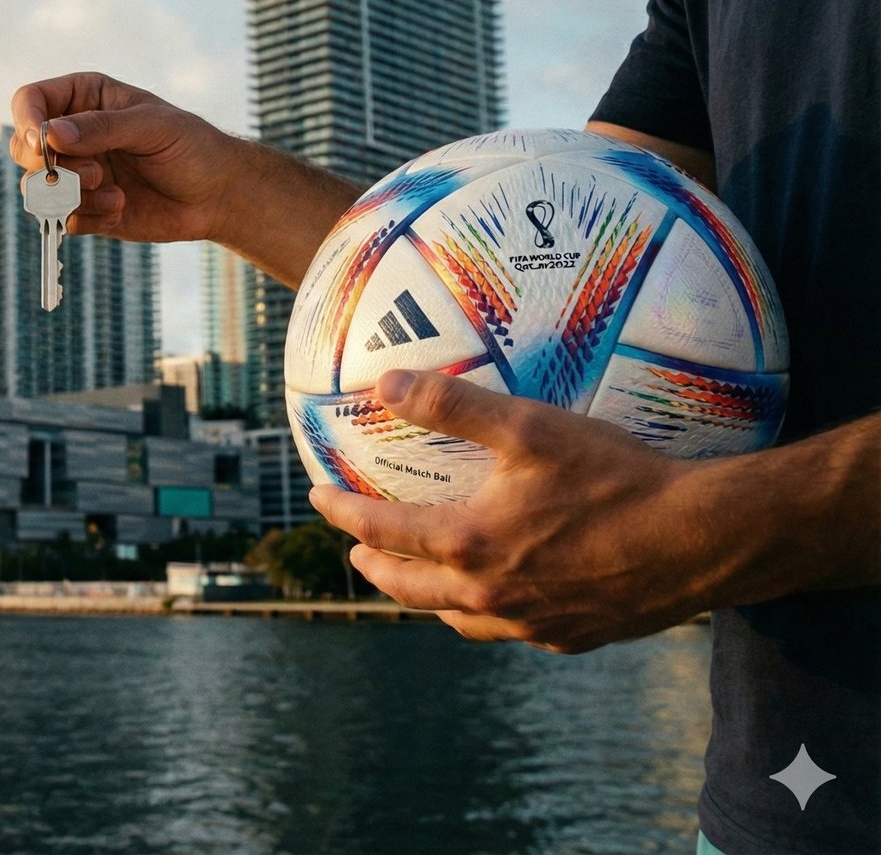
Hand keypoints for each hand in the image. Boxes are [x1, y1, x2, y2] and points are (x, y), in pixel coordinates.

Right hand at [9, 71, 242, 243]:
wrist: (217, 195)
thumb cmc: (191, 146)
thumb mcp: (151, 126)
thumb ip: (101, 127)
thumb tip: (50, 134)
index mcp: (84, 98)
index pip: (30, 101)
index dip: (27, 121)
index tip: (43, 144)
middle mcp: (72, 135)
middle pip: (24, 148)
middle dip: (52, 167)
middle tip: (95, 174)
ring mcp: (77, 174)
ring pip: (38, 188)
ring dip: (72, 196)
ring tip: (115, 194)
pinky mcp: (85, 209)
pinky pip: (62, 218)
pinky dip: (87, 218)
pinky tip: (121, 208)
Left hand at [309, 368, 735, 653]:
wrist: (703, 540)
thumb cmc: (616, 478)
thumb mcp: (529, 427)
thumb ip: (452, 405)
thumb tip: (383, 382)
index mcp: (470, 546)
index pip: (382, 532)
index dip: (342, 512)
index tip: (317, 495)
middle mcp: (491, 596)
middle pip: (408, 588)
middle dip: (374, 565)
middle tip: (357, 548)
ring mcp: (532, 624)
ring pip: (457, 616)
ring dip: (425, 596)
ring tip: (418, 576)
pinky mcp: (572, 638)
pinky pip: (510, 630)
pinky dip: (485, 612)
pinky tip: (498, 596)